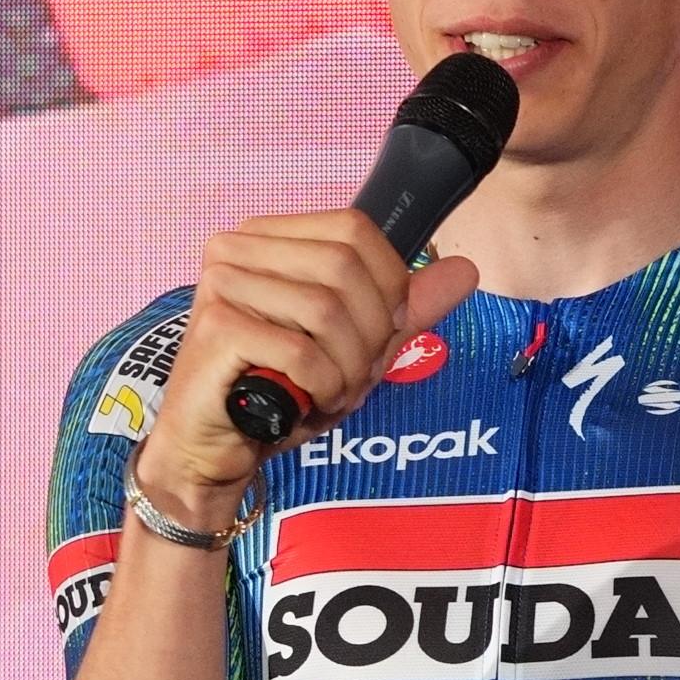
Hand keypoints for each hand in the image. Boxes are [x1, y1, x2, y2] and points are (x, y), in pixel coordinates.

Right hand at [137, 207, 477, 515]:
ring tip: (329, 393)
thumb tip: (465, 270)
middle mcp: (238, 248)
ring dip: (346, 369)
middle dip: (370, 337)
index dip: (387, 287)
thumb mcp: (354, 347)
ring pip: (326, 312)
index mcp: (269, 237)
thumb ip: (405, 308)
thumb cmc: (279, 392)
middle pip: (345, 269)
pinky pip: (300, 352)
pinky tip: (304, 403)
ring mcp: (221, 284)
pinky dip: (320, 387)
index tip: (378, 335)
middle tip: (353, 377)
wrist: (214, 447)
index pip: (357, 232)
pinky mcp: (215, 328)